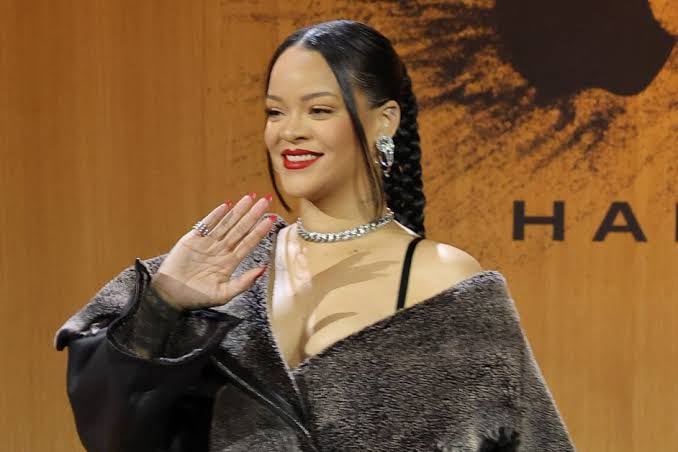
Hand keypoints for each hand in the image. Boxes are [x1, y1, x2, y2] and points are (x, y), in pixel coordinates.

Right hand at [150, 193, 275, 309]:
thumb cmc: (196, 297)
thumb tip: (263, 269)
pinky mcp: (192, 239)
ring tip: (250, 197)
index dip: (260, 230)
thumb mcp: (223, 294)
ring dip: (238, 211)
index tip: (272, 218)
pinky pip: (206, 224)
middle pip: (241, 229)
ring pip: (226, 223)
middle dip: (253, 214)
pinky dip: (215, 215)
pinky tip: (226, 205)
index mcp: (230, 262)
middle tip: (265, 200)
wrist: (170, 296)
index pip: (249, 242)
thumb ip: (243, 282)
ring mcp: (207, 243)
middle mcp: (221, 250)